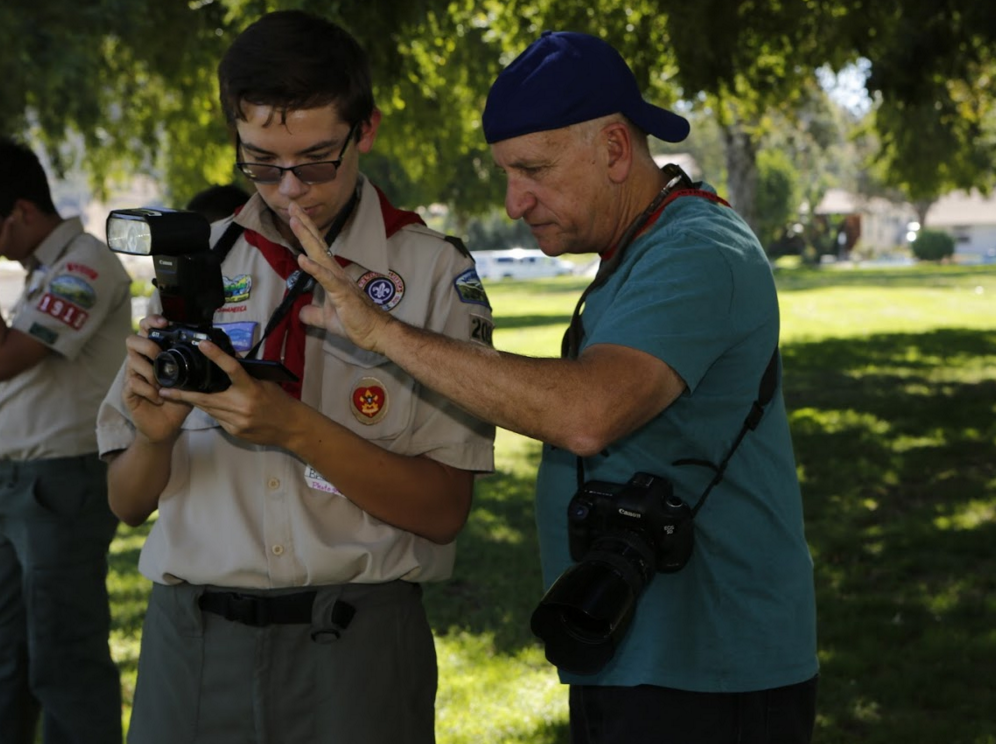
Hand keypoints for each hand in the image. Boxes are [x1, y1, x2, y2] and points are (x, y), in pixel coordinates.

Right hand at [121, 314, 191, 442]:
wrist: (166, 426)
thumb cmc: (178, 400)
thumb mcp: (190, 380)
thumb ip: (194, 365)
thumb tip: (212, 350)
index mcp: (154, 354)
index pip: (146, 330)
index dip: (151, 321)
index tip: (164, 323)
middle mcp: (140, 361)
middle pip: (131, 340)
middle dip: (148, 345)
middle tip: (160, 356)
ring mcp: (132, 376)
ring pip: (131, 361)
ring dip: (150, 371)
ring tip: (162, 383)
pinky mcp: (128, 392)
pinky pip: (133, 384)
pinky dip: (148, 390)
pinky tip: (159, 397)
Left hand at [158, 339, 298, 446]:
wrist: (290, 427)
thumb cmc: (279, 401)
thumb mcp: (266, 381)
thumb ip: (246, 371)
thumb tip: (229, 354)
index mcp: (252, 389)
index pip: (232, 369)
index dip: (217, 356)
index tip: (203, 344)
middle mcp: (242, 406)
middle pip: (206, 397)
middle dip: (183, 394)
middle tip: (163, 389)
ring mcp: (236, 421)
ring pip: (208, 409)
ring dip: (194, 402)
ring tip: (175, 396)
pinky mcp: (234, 431)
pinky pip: (217, 419)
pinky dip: (212, 411)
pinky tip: (209, 407)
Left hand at [289, 202, 391, 353]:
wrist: (376, 333)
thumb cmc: (357, 323)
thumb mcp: (327, 319)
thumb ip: (313, 314)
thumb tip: (301, 313)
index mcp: (333, 276)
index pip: (317, 250)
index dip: (306, 233)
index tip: (295, 215)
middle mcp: (336, 273)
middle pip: (317, 244)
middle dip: (304, 224)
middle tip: (293, 205)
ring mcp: (339, 281)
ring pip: (320, 255)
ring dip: (307, 237)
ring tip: (295, 221)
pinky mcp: (342, 293)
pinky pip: (326, 279)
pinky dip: (314, 268)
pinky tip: (302, 259)